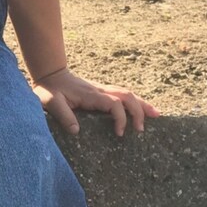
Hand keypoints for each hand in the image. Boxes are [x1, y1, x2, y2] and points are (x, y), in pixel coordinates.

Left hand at [32, 68, 159, 136]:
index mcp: (91, 95)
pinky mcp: (102, 92)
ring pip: (128, 94)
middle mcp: (100, 90)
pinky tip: (143, 108)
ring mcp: (103, 89)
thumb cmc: (49, 89)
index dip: (120, 118)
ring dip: (142, 104)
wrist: (50, 73)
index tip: (119, 134)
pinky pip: (123, 95)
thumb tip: (76, 131)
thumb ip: (63, 115)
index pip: (114, 104)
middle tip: (142, 130)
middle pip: (127, 96)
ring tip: (157, 115)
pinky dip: (136, 101)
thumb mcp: (51, 103)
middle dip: (138, 111)